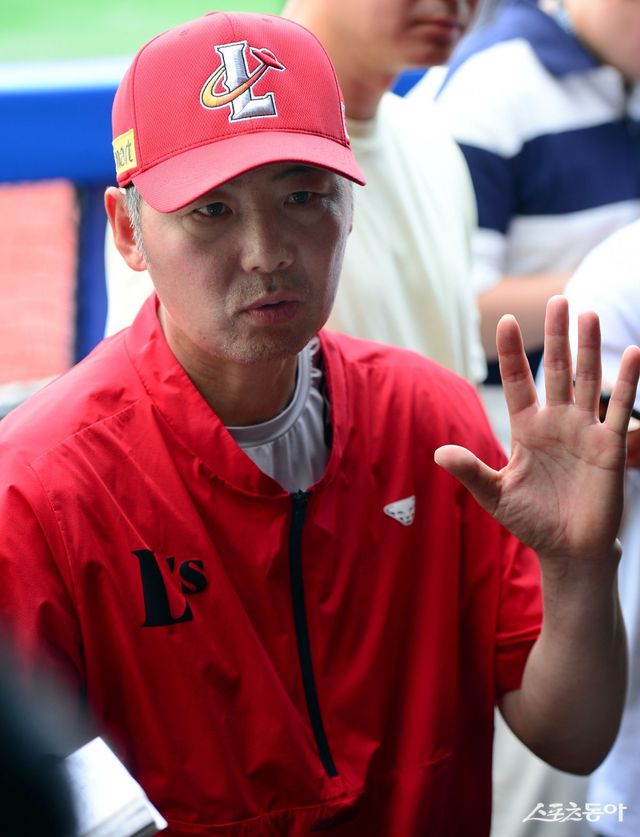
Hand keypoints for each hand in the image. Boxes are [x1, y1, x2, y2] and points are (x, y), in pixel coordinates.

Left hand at [435, 296, 639, 567]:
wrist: (568, 550)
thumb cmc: (530, 521)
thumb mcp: (495, 494)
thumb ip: (471, 471)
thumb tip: (438, 453)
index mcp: (526, 428)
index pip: (517, 382)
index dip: (511, 353)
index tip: (503, 321)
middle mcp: (556, 422)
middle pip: (556, 370)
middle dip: (555, 336)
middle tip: (556, 300)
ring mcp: (584, 431)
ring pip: (587, 381)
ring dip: (587, 348)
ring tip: (587, 313)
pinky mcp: (609, 447)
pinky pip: (618, 409)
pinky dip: (627, 383)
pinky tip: (632, 353)